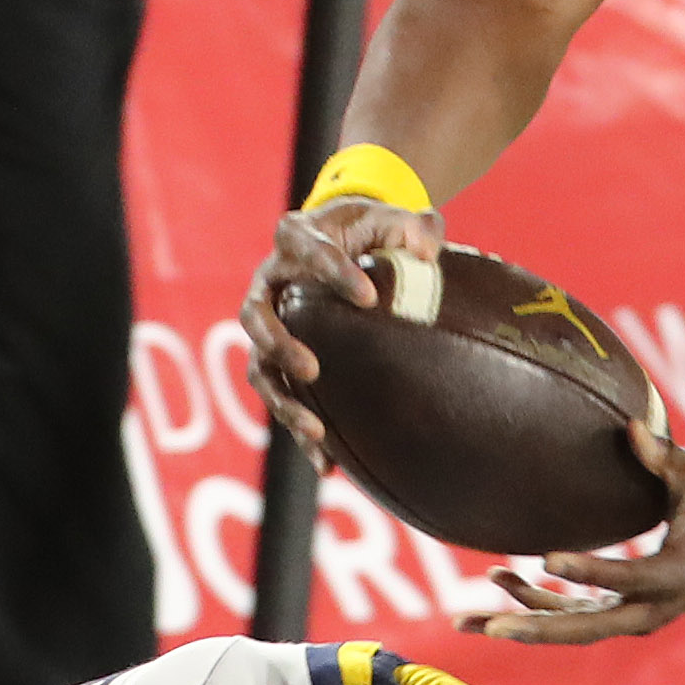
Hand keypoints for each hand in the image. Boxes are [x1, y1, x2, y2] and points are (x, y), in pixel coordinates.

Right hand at [241, 193, 445, 463]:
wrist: (347, 240)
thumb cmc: (371, 230)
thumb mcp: (394, 218)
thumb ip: (414, 228)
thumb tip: (429, 249)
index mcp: (296, 236)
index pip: (306, 249)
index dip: (333, 272)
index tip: (367, 297)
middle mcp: (271, 281)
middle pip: (256, 315)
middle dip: (280, 344)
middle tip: (312, 370)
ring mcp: (270, 323)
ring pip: (259, 366)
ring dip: (283, 400)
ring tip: (317, 430)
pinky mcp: (278, 358)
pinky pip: (280, 396)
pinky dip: (301, 431)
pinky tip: (327, 465)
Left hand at [474, 421, 684, 644]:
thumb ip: (666, 459)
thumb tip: (631, 426)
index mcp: (677, 576)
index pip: (628, 578)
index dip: (589, 570)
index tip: (547, 558)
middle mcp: (653, 608)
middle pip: (589, 626)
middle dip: (537, 626)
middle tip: (491, 624)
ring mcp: (634, 614)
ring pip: (571, 628)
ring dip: (520, 621)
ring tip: (465, 618)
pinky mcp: (621, 609)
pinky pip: (572, 614)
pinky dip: (535, 605)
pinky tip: (501, 580)